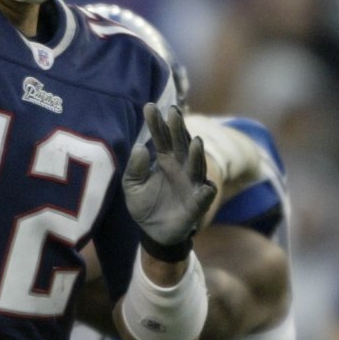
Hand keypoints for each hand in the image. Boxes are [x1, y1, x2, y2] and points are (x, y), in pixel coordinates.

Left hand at [123, 102, 215, 257]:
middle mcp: (181, 167)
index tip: (149, 107)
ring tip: (195, 142)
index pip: (161, 137)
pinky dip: (207, 191)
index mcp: (165, 160)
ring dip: (197, 154)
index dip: (156, 123)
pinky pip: (204, 197)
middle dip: (178, 129)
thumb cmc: (144, 205)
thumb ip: (134, 169)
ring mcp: (191, 184)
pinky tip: (207, 186)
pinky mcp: (197, 204)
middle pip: (181, 144)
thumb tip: (140, 148)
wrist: (153, 232)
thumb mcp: (132, 186)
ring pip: (196, 165)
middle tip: (173, 111)